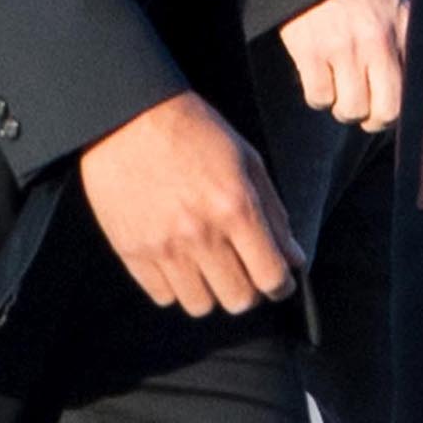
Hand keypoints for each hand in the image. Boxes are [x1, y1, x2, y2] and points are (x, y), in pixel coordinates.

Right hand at [80, 90, 304, 316]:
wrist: (128, 117)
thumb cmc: (196, 133)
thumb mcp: (248, 162)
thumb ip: (274, 214)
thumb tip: (293, 258)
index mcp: (236, 209)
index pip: (271, 277)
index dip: (281, 286)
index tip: (279, 282)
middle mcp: (200, 234)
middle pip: (238, 300)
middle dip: (249, 292)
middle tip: (244, 274)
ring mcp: (162, 246)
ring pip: (200, 305)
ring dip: (212, 292)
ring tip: (210, 269)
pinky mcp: (131, 251)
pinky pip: (163, 295)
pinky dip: (176, 287)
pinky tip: (180, 264)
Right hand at [278, 0, 409, 130]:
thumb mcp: (399, 6)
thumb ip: (410, 42)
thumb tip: (422, 83)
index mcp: (402, 32)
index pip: (413, 90)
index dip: (401, 107)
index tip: (391, 107)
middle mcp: (375, 42)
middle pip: (385, 110)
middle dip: (376, 120)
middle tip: (368, 114)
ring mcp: (341, 48)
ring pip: (350, 109)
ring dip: (345, 110)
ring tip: (343, 95)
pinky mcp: (309, 51)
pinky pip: (318, 97)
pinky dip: (319, 98)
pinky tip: (322, 82)